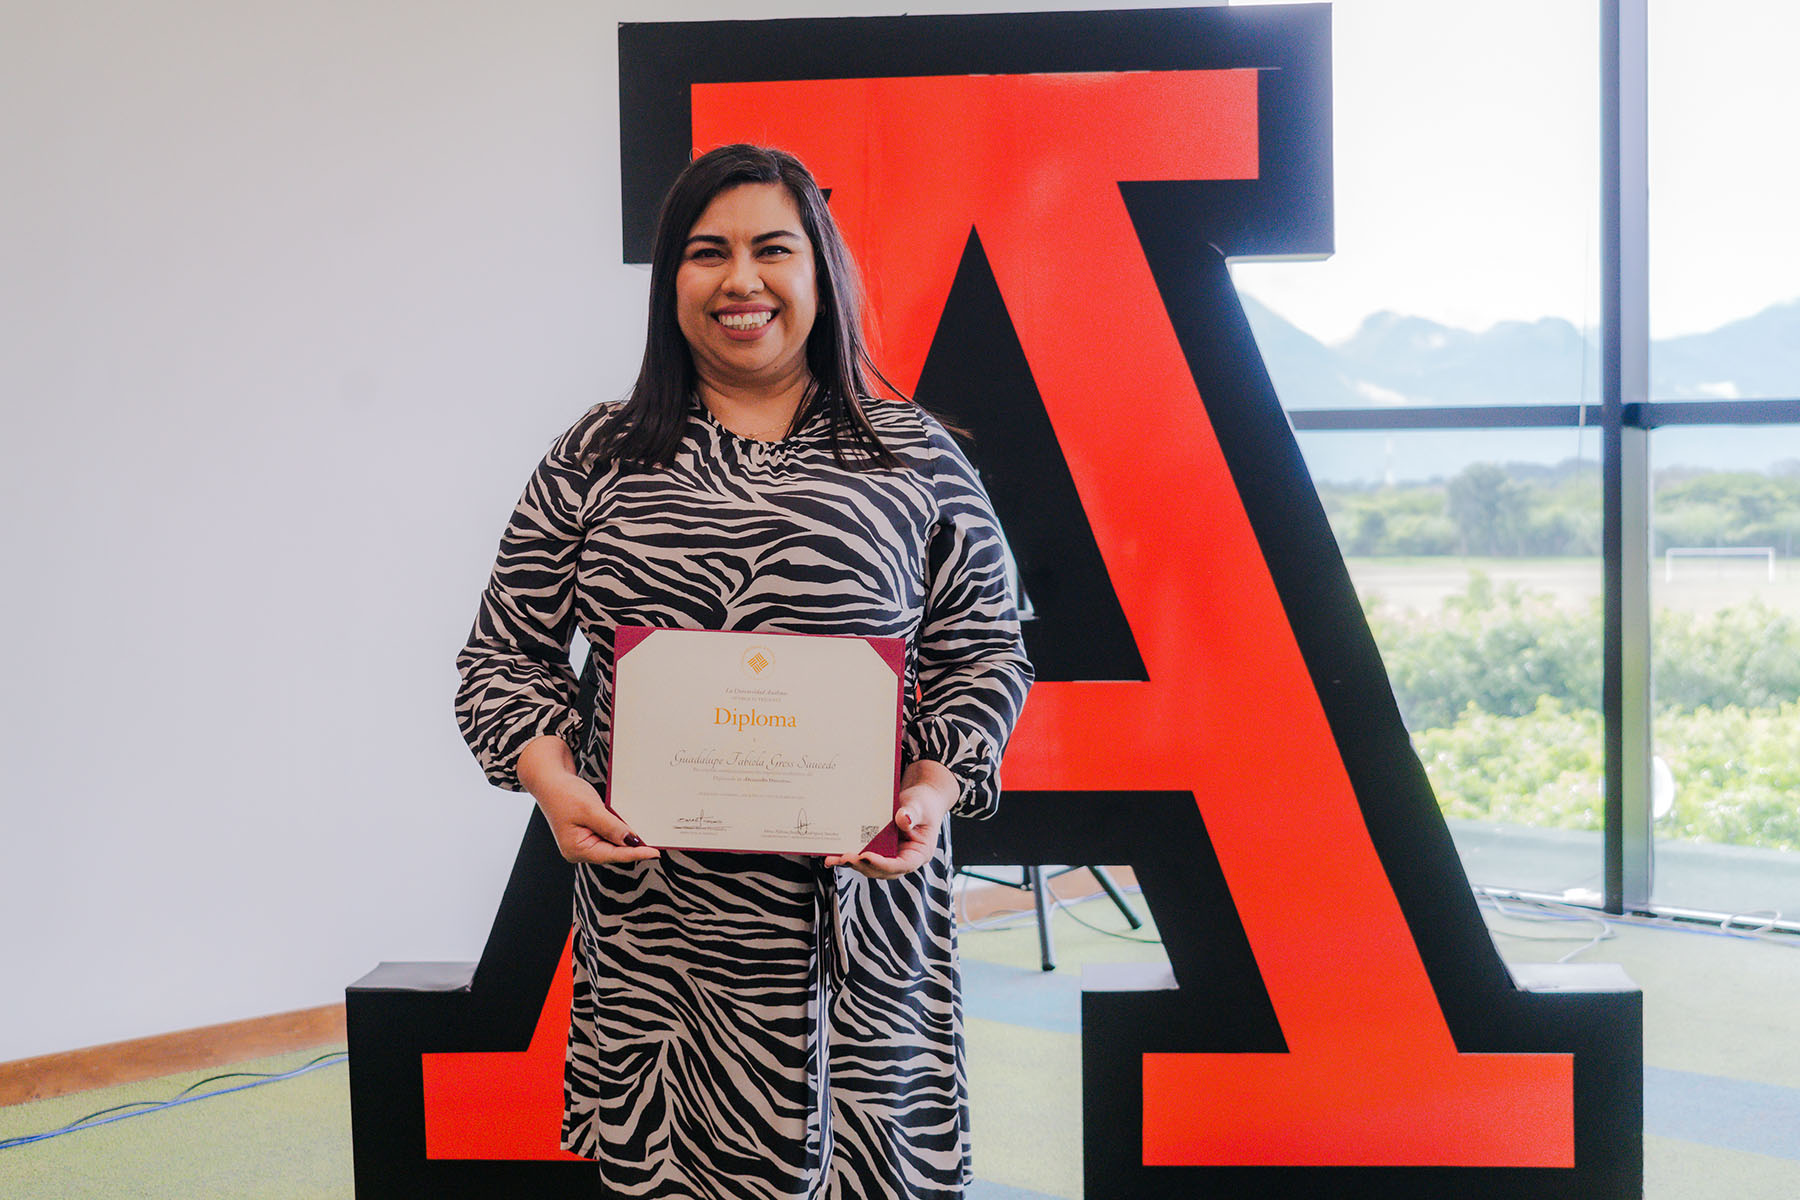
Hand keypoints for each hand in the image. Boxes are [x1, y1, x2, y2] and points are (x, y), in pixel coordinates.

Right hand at [517, 735, 660, 865]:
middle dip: (633, 848)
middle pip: (612, 853)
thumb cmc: (563, 793)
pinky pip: (607, 837)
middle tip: (656, 842)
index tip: (654, 852)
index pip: (612, 855)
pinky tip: (632, 829)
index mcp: (576, 849)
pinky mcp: (587, 834)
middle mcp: (578, 851)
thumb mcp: (589, 809)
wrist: (550, 780)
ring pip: (611, 845)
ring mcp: (582, 843)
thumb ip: (611, 827)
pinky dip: (619, 833)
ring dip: (627, 840)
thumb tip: (631, 841)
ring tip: (648, 837)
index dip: (635, 853)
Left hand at [825, 760, 957, 879]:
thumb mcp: (920, 806)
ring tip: (833, 859)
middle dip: (862, 865)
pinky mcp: (879, 850)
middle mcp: (903, 859)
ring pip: (869, 866)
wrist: (919, 800)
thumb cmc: (923, 803)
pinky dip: (849, 856)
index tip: (866, 856)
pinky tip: (833, 854)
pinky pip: (863, 856)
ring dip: (851, 863)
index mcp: (918, 854)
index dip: (883, 864)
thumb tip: (903, 819)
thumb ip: (912, 814)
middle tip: (846, 857)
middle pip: (881, 870)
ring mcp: (890, 856)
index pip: (901, 865)